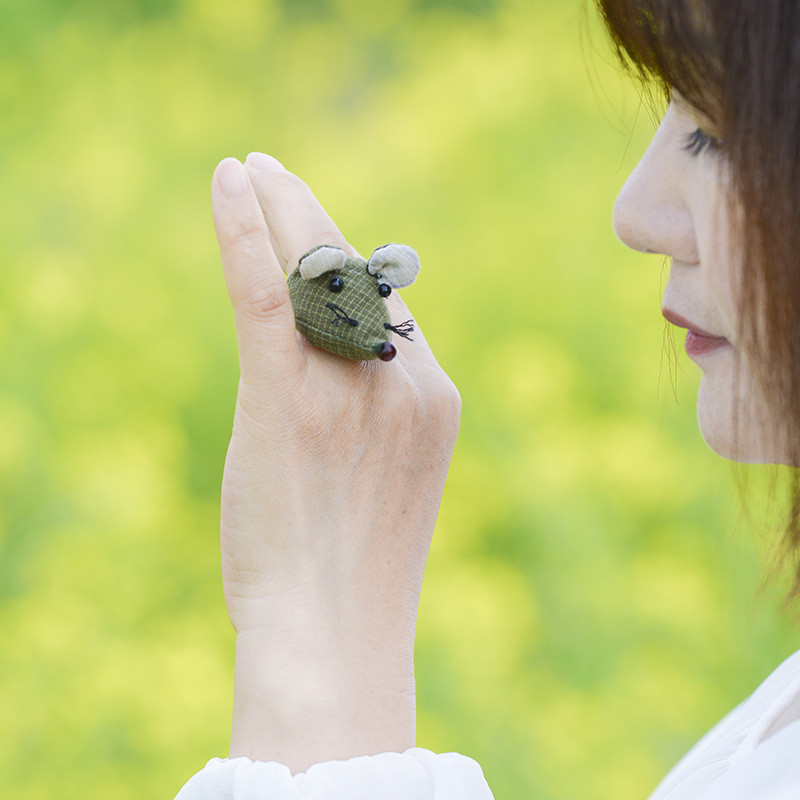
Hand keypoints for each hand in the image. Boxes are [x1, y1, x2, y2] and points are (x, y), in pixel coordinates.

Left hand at [210, 153, 460, 770]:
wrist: (334, 635)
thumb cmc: (352, 572)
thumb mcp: (382, 485)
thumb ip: (373, 420)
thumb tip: (339, 379)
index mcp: (434, 401)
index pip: (390, 311)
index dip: (349, 266)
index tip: (318, 236)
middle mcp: (404, 381)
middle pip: (361, 275)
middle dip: (317, 217)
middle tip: (280, 175)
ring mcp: (349, 385)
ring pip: (315, 272)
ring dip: (283, 210)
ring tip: (255, 170)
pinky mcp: (285, 396)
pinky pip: (266, 294)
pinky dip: (245, 233)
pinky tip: (231, 181)